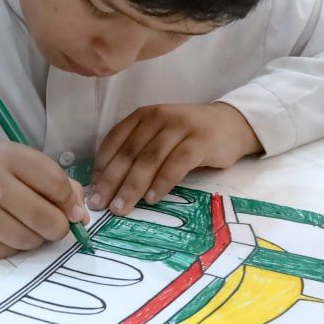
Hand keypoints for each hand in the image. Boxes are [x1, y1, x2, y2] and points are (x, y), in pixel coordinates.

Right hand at [0, 143, 87, 258]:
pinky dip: (13, 246)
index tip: (69, 208)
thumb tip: (80, 217)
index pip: (56, 184)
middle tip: (52, 224)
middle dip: (58, 227)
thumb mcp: (23, 165)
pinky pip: (7, 251)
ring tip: (23, 224)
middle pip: (45, 218)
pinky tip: (2, 231)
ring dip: (35, 238)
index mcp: (8, 155)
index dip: (70, 202)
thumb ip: (58, 185)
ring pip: (28, 239)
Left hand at [89, 103, 261, 215]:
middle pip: (129, 153)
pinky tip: (152, 199)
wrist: (231, 124)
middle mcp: (158, 118)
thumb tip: (108, 184)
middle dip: (111, 181)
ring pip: (149, 160)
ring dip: (132, 187)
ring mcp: (180, 128)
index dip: (101, 167)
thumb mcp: (159, 135)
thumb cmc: (189, 135)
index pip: (114, 141)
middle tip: (100, 205)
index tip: (92, 190)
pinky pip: (176, 164)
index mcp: (142, 116)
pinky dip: (162, 183)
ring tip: (121, 208)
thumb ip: (137, 151)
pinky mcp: (200, 141)